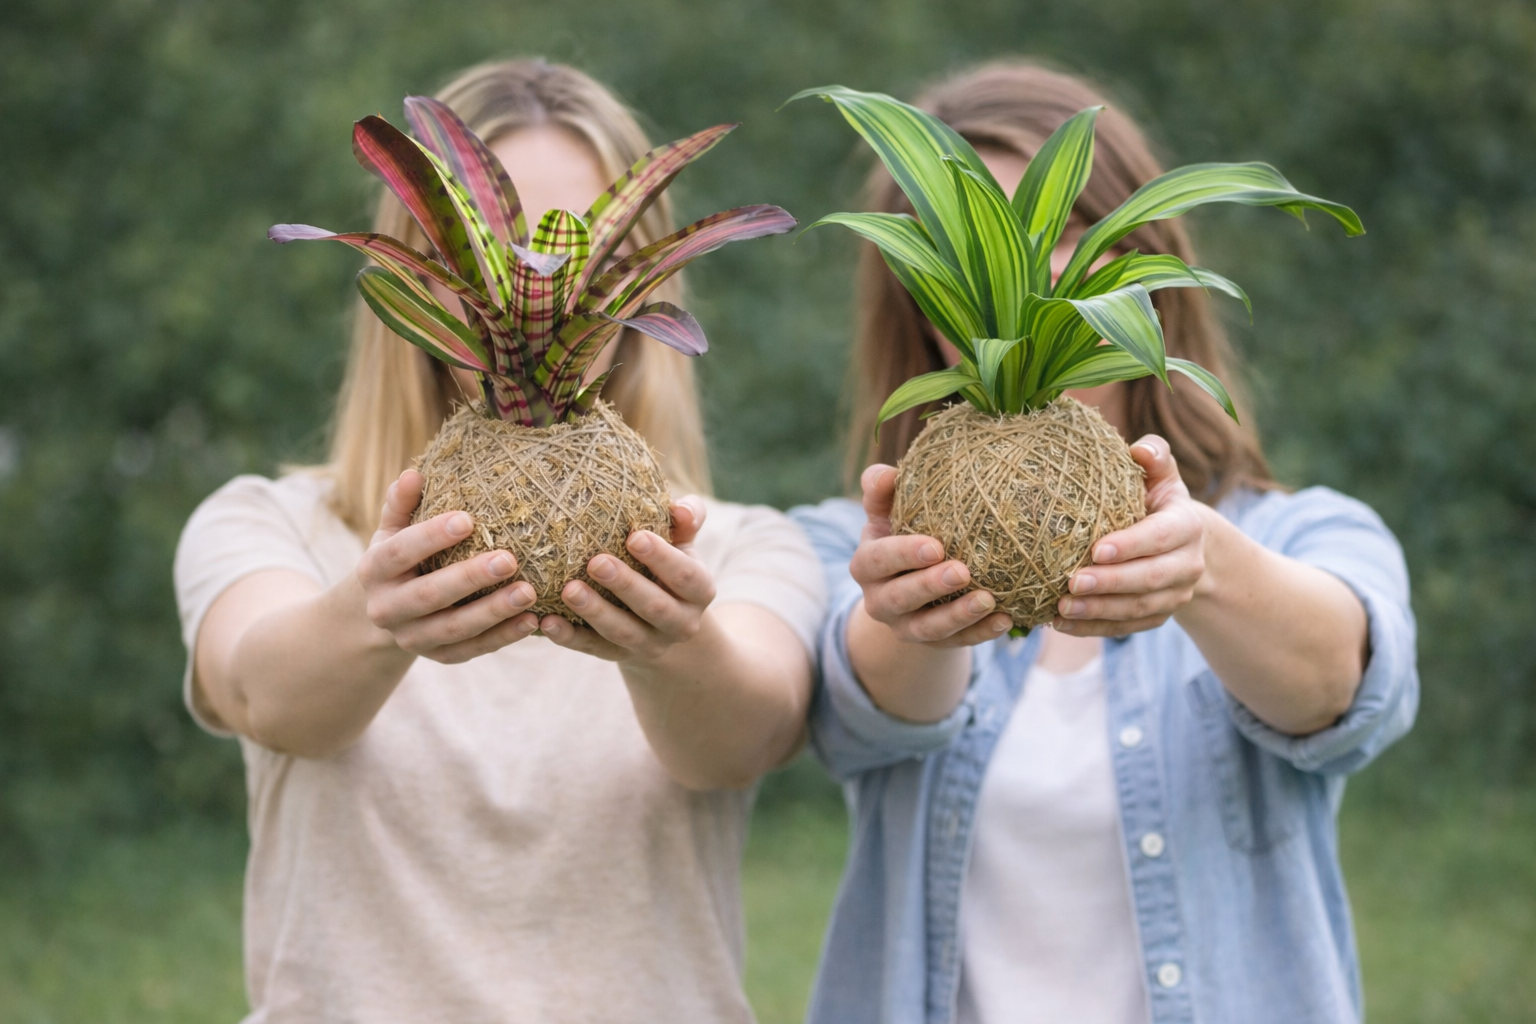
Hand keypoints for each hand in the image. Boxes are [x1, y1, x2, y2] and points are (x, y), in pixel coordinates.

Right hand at [356, 470, 539, 662]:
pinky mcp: (438, 657)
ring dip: (494, 612)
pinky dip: (503, 637)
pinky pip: (472, 649)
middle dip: (470, 578)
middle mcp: (387, 608)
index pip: (401, 552)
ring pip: (454, 628)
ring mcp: (412, 638)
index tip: (468, 519)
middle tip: (509, 559)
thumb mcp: (392, 531)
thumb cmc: (399, 558)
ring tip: (529, 592)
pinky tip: (532, 621)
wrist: (383, 614)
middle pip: (430, 594)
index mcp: (374, 570)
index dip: (432, 536)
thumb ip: (402, 505)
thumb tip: (414, 474)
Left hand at [540, 497, 716, 662]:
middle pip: (655, 607)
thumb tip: (681, 509)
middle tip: (595, 562)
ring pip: (623, 633)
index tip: (634, 537)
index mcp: (700, 591)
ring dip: (595, 612)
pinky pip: (594, 649)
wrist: (664, 622)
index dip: (662, 557)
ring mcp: (650, 644)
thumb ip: (687, 520)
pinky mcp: (619, 655)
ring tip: (569, 590)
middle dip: (625, 585)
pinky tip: (547, 622)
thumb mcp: (683, 543)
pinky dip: (570, 637)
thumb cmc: (668, 564)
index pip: (686, 576)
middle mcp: (682, 623)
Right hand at [850, 464, 1014, 646]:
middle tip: (963, 571)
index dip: (903, 555)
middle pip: (899, 598)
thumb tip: (887, 474)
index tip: (936, 546)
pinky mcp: (933, 644)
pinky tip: (1005, 619)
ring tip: (989, 600)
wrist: (907, 583)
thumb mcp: (887, 513)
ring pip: (928, 628)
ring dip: (958, 615)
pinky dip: (980, 633)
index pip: (877, 560)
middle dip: (930, 586)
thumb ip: (882, 490)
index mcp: (866, 566)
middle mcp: (879, 601)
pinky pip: (956, 642)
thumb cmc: (901, 533)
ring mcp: (905, 627)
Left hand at [1053, 435, 1208, 636]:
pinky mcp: (1158, 617)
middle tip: (1071, 583)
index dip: (1131, 544)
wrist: (1181, 544)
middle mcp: (1188, 564)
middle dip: (1111, 583)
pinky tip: (1061, 624)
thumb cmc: (1156, 499)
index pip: (1161, 536)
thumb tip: (1140, 448)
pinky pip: (1126, 627)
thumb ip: (1154, 456)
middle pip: (1150, 579)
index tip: (1096, 549)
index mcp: (1187, 525)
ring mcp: (1175, 595)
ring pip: (1138, 608)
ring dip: (1098, 611)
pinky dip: (1094, 628)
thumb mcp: (1160, 475)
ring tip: (1061, 608)